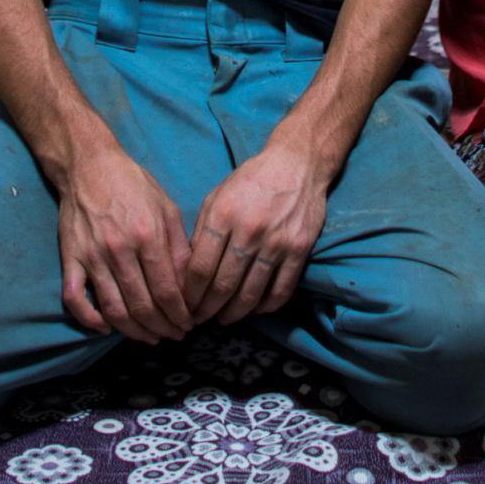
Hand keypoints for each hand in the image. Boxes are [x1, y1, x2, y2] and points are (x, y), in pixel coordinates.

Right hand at [57, 146, 194, 343]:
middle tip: (174, 335)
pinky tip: (105, 329)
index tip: (189, 324)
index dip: (180, 314)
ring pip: (113, 310)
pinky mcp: (70, 258)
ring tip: (150, 337)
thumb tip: (190, 284)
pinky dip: (89, 320)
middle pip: (143, 306)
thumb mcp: (166, 206)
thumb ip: (179, 246)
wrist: (89, 165)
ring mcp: (92, 257)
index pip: (167, 290)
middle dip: (163, 327)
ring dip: (134, 331)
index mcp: (147, 235)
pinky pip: (75, 298)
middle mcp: (120, 250)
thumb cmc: (133, 184)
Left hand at [181, 139, 329, 325]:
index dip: (190, 294)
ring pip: (251, 293)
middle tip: (200, 320)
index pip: (200, 268)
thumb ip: (202, 230)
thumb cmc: (251, 180)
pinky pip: (280, 290)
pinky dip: (266, 306)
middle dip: (207, 309)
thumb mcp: (217, 195)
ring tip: (223, 319)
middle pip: (223, 285)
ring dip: (234, 313)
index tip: (185, 306)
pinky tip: (255, 309)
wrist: (297, 164)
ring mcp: (276, 243)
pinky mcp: (299, 250)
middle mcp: (249, 231)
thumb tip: (189, 269)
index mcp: (223, 215)